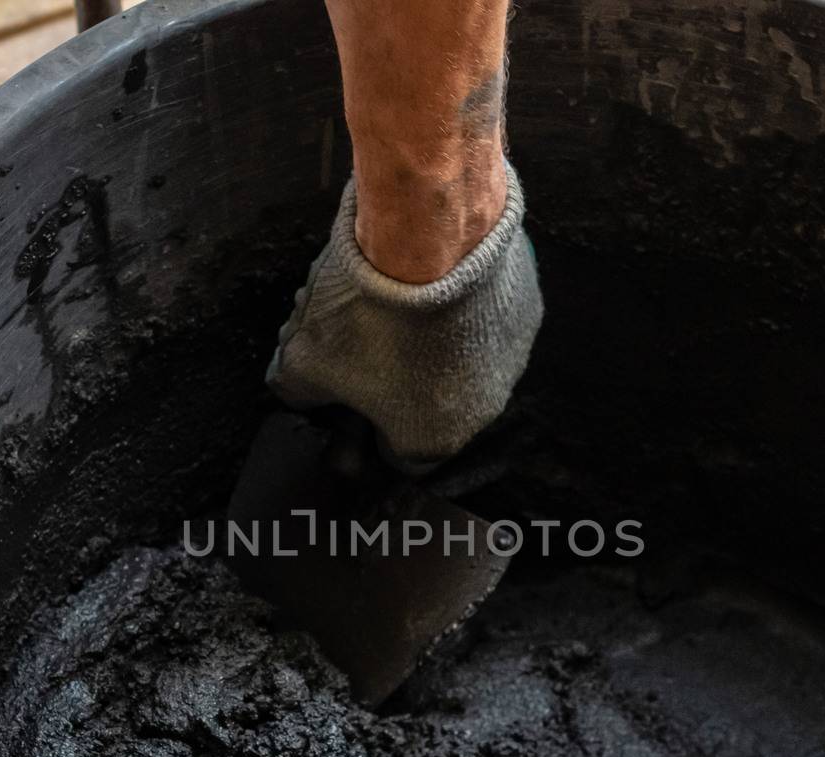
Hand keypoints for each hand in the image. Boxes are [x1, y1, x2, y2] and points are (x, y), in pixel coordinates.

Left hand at [267, 165, 542, 472]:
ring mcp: (511, 362)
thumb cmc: (368, 312)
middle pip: (430, 407)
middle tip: (368, 340)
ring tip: (400, 301)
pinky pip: (485, 321)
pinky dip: (461, 307)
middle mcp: (482, 413)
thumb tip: (298, 393)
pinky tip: (434, 278)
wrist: (429, 235)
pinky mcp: (526, 313)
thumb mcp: (303, 358)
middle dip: (399, 381)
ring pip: (462, 364)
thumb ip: (297, 391)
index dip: (363, 423)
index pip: (390, 452)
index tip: (347, 390)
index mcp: (430, 441)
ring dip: (433, 344)